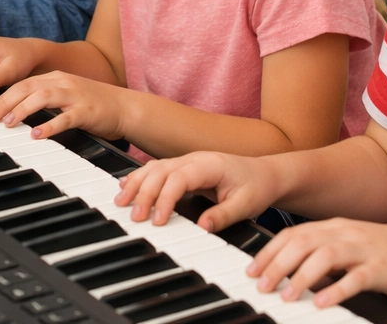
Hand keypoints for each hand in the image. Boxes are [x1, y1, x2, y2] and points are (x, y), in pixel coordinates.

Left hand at [0, 71, 132, 140]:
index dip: (3, 95)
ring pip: (43, 97)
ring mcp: (75, 96)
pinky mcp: (87, 111)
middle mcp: (63, 83)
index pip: (24, 83)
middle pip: (28, 87)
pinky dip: (49, 125)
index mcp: (56, 78)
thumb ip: (44, 101)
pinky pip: (65, 117)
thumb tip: (15, 113)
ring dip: (23, 110)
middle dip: (6, 101)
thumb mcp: (65, 98)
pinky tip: (37, 134)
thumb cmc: (93, 106)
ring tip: (8, 123)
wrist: (125, 108)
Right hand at [115, 151, 279, 229]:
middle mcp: (194, 159)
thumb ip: (223, 215)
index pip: (179, 178)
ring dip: (136, 183)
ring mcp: (187, 161)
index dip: (165, 198)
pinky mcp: (183, 168)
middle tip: (134, 217)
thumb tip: (201, 227)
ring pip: (154, 167)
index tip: (158, 221)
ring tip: (121, 201)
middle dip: (144, 193)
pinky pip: (156, 169)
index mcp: (210, 164)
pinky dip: (139, 177)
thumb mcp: (246, 204)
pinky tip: (126, 186)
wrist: (265, 174)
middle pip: (161, 170)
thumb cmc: (256, 186)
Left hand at [247, 217, 386, 307]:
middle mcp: (347, 233)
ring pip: (325, 257)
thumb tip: (292, 266)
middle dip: (277, 264)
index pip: (294, 234)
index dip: (270, 251)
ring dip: (301, 276)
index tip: (252, 270)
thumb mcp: (353, 246)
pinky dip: (335, 290)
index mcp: (337, 227)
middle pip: (303, 242)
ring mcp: (365, 249)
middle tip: (261, 285)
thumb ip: (326, 252)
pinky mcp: (382, 268)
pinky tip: (321, 303)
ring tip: (285, 296)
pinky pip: (355, 278)